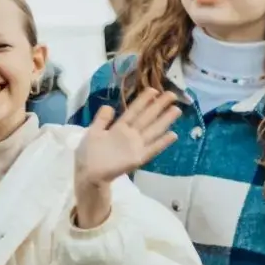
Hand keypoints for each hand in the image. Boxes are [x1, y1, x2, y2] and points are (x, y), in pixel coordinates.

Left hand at [73, 88, 181, 227]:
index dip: (143, 100)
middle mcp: (130, 135)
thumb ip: (102, 120)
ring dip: (165, 121)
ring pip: (153, 130)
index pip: (134, 111)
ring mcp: (135, 146)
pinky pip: (152, 149)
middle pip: (147, 117)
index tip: (154, 89)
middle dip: (159, 106)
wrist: (87, 174)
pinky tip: (173, 135)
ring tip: (177, 110)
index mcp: (119, 127)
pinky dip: (162, 143)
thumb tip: (109, 106)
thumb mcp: (92, 132)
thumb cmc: (88, 155)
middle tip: (172, 95)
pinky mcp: (137, 158)